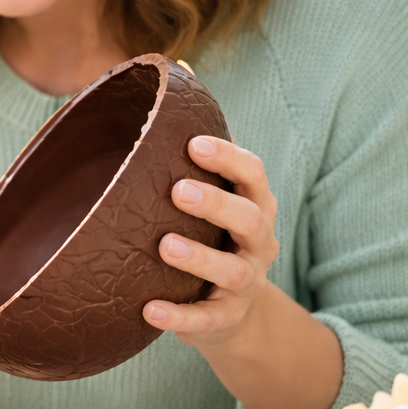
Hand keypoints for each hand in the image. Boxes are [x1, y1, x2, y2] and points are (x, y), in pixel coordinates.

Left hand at [143, 135, 280, 349]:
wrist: (232, 315)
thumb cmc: (211, 240)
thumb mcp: (214, 203)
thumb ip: (196, 163)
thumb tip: (172, 88)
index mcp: (255, 205)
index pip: (253, 175)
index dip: (228, 158)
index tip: (193, 143)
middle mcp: (258, 242)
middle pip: (250, 219)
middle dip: (216, 203)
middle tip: (177, 191)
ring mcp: (246, 282)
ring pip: (233, 270)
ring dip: (200, 257)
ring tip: (165, 246)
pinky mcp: (226, 319)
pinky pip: (206, 319)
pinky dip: (179, 316)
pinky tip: (149, 310)